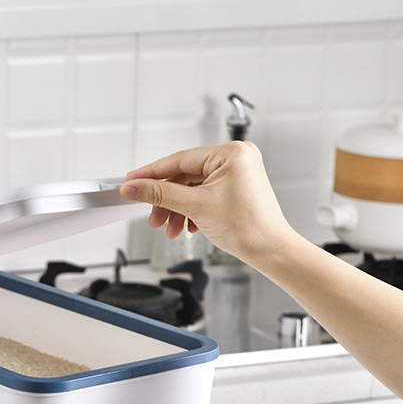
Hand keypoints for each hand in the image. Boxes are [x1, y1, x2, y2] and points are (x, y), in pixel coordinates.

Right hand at [119, 141, 293, 264]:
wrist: (270, 250)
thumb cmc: (248, 228)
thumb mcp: (195, 207)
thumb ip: (159, 195)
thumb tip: (133, 187)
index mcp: (231, 153)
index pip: (180, 159)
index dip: (152, 173)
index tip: (131, 181)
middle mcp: (237, 157)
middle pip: (185, 175)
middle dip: (167, 200)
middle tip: (152, 216)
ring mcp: (238, 172)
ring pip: (193, 188)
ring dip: (178, 209)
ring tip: (169, 228)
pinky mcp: (237, 186)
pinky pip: (205, 194)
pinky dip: (192, 210)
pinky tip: (186, 226)